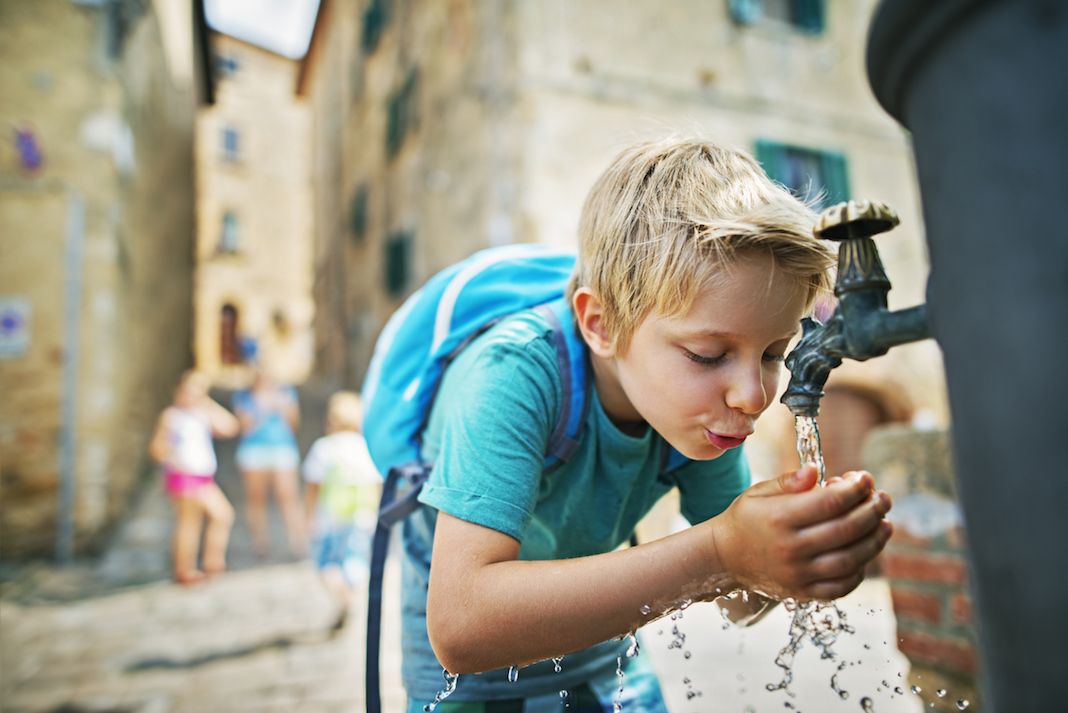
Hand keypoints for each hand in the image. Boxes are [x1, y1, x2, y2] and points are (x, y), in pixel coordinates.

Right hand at [708, 465, 891, 600]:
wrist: (725, 556)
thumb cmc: (746, 519)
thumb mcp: (760, 492)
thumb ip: (789, 482)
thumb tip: (815, 471)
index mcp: (779, 517)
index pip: (829, 502)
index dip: (855, 489)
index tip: (866, 478)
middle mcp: (790, 548)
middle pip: (845, 529)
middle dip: (872, 510)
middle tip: (883, 498)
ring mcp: (798, 574)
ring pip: (850, 560)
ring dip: (874, 541)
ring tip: (884, 524)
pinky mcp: (803, 592)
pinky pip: (841, 586)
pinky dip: (860, 571)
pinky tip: (866, 552)